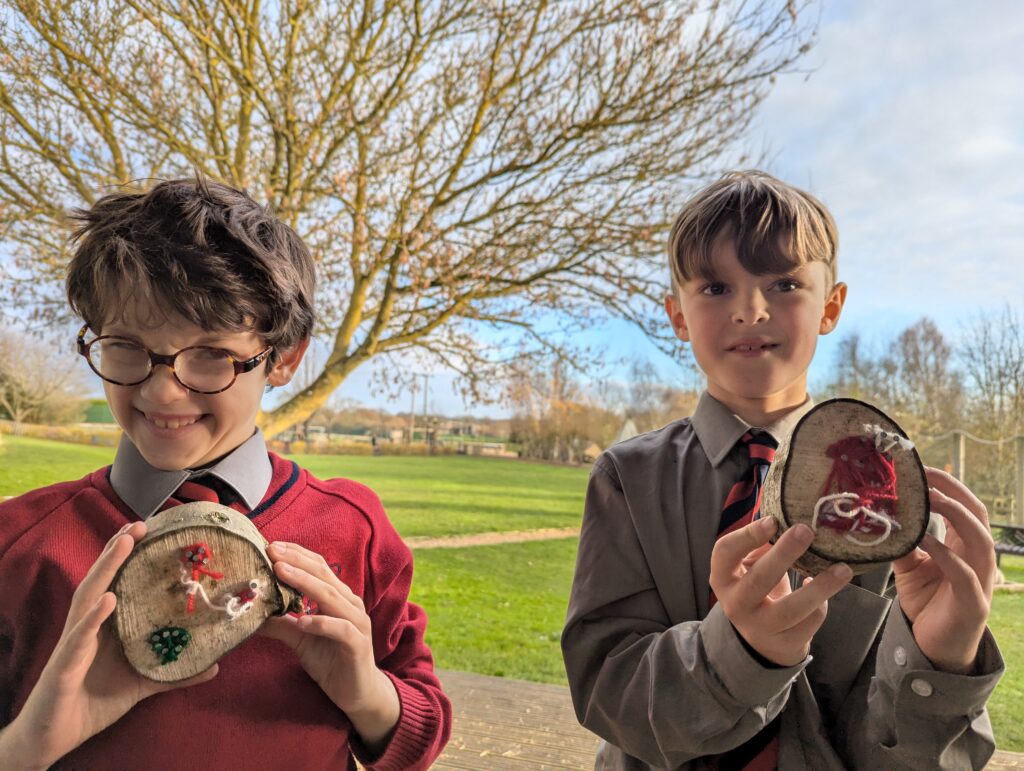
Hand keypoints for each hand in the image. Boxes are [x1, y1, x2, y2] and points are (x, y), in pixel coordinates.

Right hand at [0, 522, 217, 769]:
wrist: (53, 738)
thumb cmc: (92, 704)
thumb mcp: (142, 684)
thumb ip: (174, 674)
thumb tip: (215, 667)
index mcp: (102, 628)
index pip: (115, 583)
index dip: (127, 558)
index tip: (148, 530)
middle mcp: (86, 628)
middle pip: (101, 580)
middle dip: (117, 550)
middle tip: (139, 524)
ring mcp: (73, 645)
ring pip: (87, 597)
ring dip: (105, 569)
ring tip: (123, 544)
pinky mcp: (63, 667)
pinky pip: (78, 638)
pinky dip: (92, 617)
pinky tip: (107, 600)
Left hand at [261, 542, 399, 752]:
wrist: (357, 692)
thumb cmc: (330, 660)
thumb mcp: (300, 640)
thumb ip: (281, 623)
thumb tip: (250, 613)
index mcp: (338, 597)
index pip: (319, 567)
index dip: (296, 554)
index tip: (270, 546)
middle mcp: (349, 604)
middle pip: (324, 575)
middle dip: (297, 561)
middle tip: (272, 552)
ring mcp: (356, 623)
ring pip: (331, 597)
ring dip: (305, 584)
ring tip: (281, 573)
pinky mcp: (358, 645)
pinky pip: (340, 629)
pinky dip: (322, 622)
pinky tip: (303, 621)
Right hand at [709, 518, 853, 666]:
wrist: (762, 639)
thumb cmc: (757, 588)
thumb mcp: (752, 565)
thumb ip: (764, 543)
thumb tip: (789, 518)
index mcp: (723, 577)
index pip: (725, 553)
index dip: (747, 535)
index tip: (773, 520)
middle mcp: (735, 604)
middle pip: (758, 580)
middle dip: (784, 554)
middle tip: (806, 531)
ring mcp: (759, 628)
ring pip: (790, 610)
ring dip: (820, 589)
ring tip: (842, 569)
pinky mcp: (783, 644)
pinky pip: (808, 623)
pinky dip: (821, 605)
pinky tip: (825, 590)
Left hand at [893, 468, 995, 673]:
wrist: (935, 647)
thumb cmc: (927, 602)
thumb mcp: (910, 567)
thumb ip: (902, 543)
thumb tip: (879, 517)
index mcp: (964, 546)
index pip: (964, 506)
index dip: (947, 485)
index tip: (920, 468)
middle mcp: (977, 559)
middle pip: (977, 514)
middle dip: (953, 491)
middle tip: (925, 476)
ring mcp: (980, 580)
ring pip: (979, 539)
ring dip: (956, 515)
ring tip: (929, 499)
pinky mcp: (972, 603)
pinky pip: (964, 574)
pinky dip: (946, 554)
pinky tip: (926, 541)